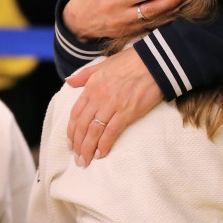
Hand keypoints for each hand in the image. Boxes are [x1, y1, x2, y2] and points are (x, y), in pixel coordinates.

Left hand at [66, 48, 162, 163]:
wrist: (154, 62)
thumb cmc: (130, 61)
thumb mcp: (102, 64)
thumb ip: (84, 75)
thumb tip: (68, 81)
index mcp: (91, 87)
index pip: (75, 113)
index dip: (71, 131)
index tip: (71, 143)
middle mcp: (98, 98)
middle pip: (82, 126)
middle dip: (77, 145)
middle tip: (77, 159)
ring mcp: (112, 106)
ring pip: (93, 132)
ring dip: (87, 149)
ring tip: (85, 161)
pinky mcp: (127, 113)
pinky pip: (111, 132)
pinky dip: (104, 145)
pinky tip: (100, 154)